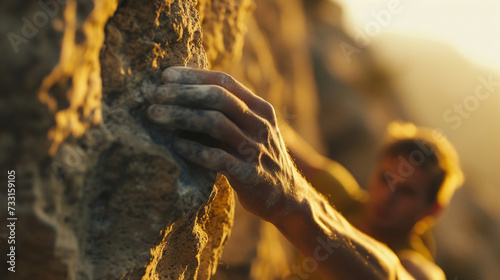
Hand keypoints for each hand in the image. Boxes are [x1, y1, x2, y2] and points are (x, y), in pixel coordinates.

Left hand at [146, 67, 305, 222]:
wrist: (287, 198)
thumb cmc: (259, 159)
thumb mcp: (254, 129)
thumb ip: (232, 112)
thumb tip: (188, 92)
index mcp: (261, 109)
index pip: (226, 82)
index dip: (194, 76)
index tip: (166, 76)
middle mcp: (260, 124)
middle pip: (218, 98)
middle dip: (183, 93)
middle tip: (155, 95)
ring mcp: (256, 149)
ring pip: (215, 123)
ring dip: (181, 116)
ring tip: (154, 115)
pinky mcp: (249, 174)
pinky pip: (217, 158)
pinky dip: (194, 149)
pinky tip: (175, 145)